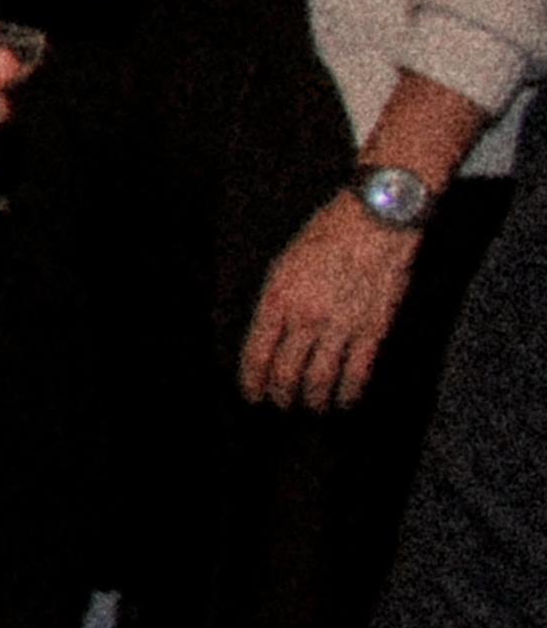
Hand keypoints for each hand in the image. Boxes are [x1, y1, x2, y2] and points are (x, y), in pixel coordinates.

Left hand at [241, 194, 420, 408]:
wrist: (376, 219)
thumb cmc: (327, 234)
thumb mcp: (286, 263)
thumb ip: (278, 301)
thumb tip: (272, 336)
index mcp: (278, 297)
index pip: (257, 353)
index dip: (252, 381)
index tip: (252, 394)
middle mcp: (306, 316)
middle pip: (286, 372)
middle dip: (281, 395)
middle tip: (281, 404)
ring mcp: (341, 325)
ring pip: (321, 379)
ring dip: (314, 400)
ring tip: (312, 407)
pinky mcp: (374, 329)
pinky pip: (358, 373)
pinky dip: (349, 393)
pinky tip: (345, 401)